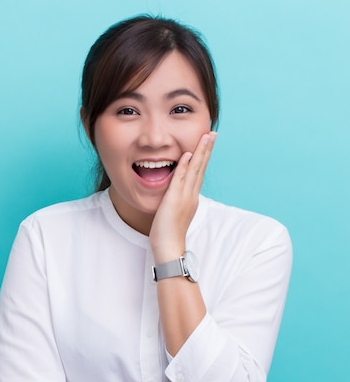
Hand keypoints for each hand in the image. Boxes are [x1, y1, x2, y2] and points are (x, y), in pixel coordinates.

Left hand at [149, 132, 215, 262]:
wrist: (169, 248)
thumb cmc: (168, 234)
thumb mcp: (173, 213)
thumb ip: (175, 201)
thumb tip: (173, 195)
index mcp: (191, 198)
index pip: (199, 173)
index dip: (203, 157)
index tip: (207, 143)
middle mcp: (191, 195)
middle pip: (201, 168)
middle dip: (207, 149)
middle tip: (212, 133)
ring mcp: (184, 197)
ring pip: (194, 170)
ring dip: (200, 152)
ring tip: (206, 136)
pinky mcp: (174, 201)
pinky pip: (180, 180)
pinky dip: (184, 166)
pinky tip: (186, 154)